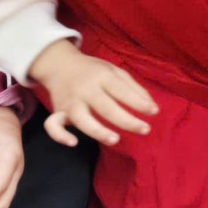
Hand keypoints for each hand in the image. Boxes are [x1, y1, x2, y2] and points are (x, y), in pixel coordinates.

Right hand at [27, 39, 157, 147]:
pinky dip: (60, 136)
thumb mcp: (115, 71)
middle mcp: (85, 89)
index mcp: (102, 77)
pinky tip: (74, 143)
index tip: (154, 112)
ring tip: (115, 140)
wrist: (59, 65)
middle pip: (106, 107)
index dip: (139, 103)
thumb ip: (133, 88)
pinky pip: (53, 125)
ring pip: (81, 119)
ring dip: (98, 131)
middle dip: (127, 120)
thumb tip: (152, 107)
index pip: (122, 91)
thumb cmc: (93, 71)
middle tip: (145, 130)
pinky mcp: (57, 111)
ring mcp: (70, 101)